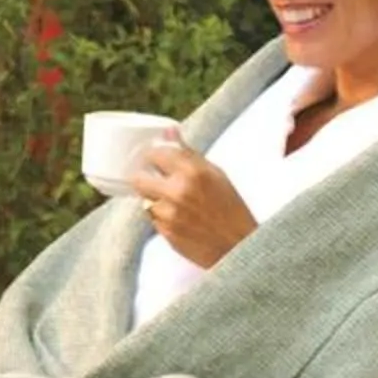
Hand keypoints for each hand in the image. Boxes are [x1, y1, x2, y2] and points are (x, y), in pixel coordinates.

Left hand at [129, 140, 256, 270]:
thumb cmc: (231, 208)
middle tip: (155, 180)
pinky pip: (153, 218)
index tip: (154, 159)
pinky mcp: (165, 233)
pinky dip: (161, 217)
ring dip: (154, 199)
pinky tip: (179, 218)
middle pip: (138, 178)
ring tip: (175, 204)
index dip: (153, 156)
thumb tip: (168, 131)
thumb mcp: (216, 174)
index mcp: (193, 171)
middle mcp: (178, 191)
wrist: (239, 246)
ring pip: (144, 199)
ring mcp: (169, 213)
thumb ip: (188, 153)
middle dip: (145, 178)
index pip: (155, 154)